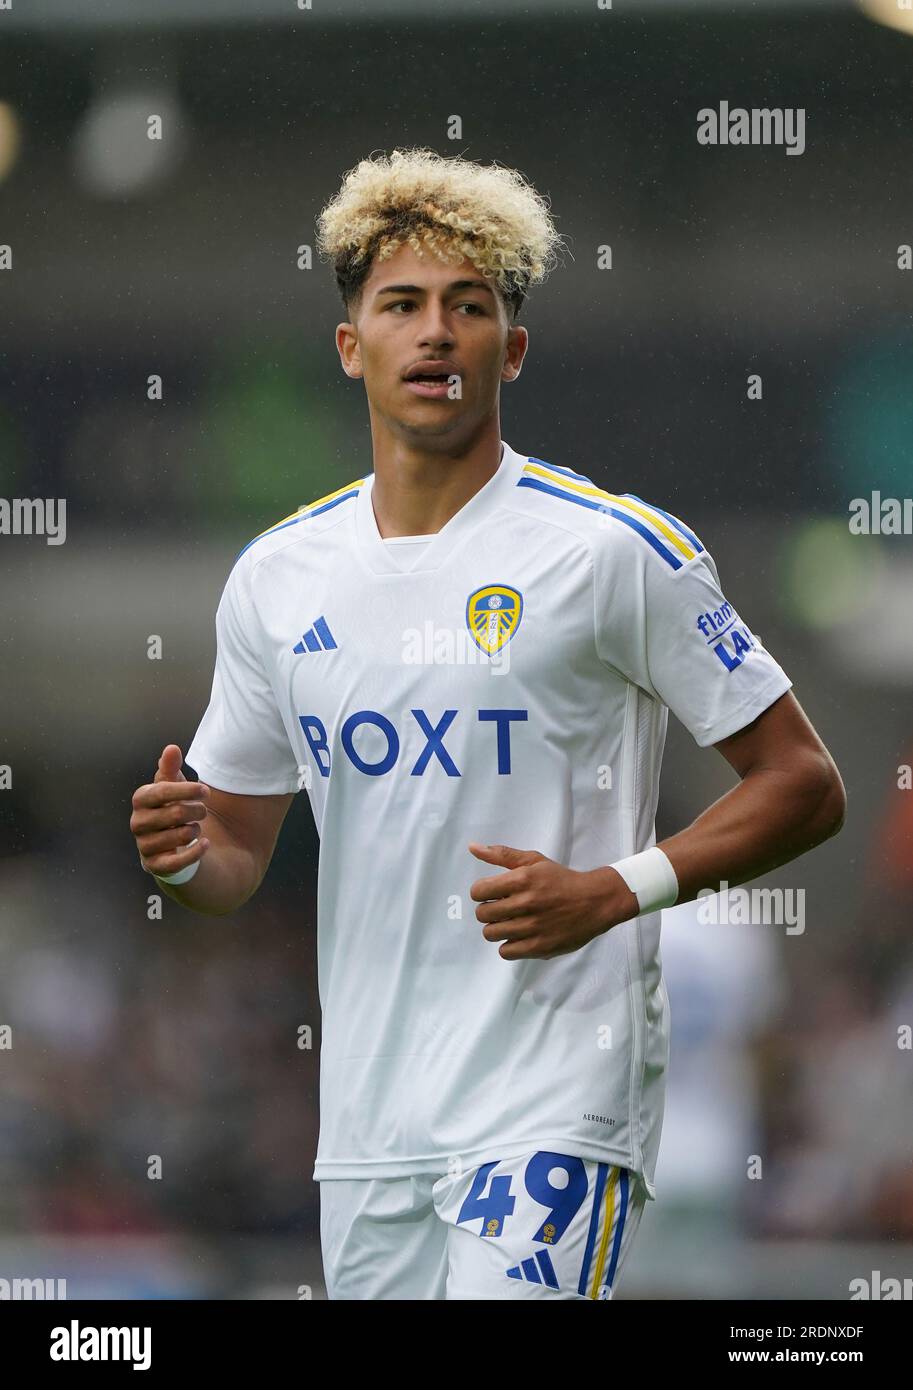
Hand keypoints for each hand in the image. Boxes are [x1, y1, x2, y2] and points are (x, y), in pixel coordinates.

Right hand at [130, 744, 210, 878]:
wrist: (168, 843)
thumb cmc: (170, 808)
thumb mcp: (171, 787)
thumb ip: (170, 768)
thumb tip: (172, 748)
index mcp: (140, 800)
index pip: (162, 791)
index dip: (186, 790)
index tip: (206, 791)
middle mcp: (138, 823)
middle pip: (175, 813)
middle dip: (196, 811)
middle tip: (203, 811)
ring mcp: (144, 845)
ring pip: (179, 836)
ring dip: (195, 830)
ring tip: (195, 827)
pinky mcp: (155, 865)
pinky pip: (178, 861)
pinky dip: (196, 852)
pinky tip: (205, 843)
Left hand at [468, 842, 640, 959]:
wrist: (595, 901)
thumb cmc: (561, 880)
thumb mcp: (534, 860)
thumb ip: (502, 855)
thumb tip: (472, 847)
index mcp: (521, 880)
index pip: (478, 891)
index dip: (480, 893)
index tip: (491, 894)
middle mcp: (525, 903)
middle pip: (482, 914)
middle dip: (488, 910)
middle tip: (502, 908)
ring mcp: (532, 927)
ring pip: (491, 934)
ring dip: (497, 928)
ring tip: (510, 922)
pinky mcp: (540, 947)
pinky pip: (506, 952)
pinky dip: (509, 944)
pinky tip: (519, 936)